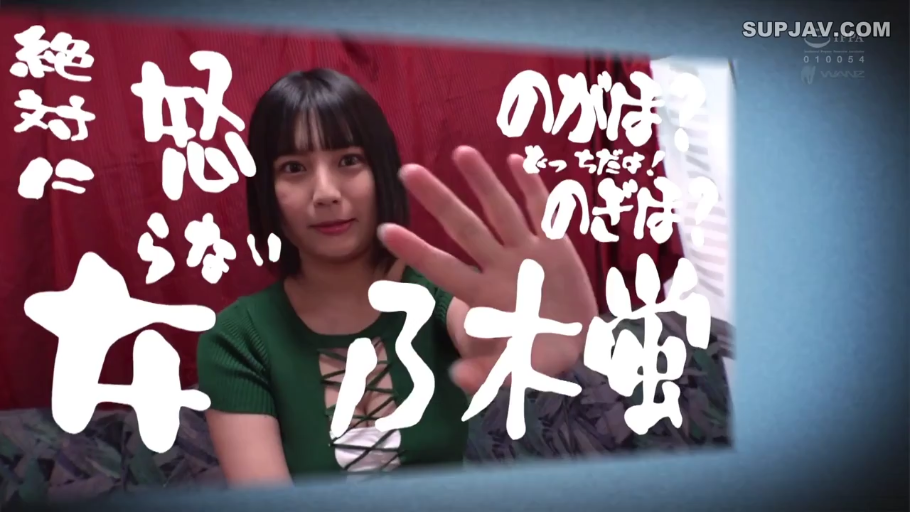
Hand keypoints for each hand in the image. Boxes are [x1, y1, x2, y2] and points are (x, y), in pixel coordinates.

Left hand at [378, 146, 597, 390]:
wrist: (579, 348)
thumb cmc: (540, 361)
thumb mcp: (517, 373)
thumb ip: (488, 374)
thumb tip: (456, 378)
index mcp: (484, 296)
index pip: (443, 268)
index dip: (415, 250)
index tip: (383, 231)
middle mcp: (499, 267)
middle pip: (464, 228)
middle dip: (438, 200)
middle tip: (405, 171)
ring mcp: (526, 253)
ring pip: (500, 210)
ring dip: (482, 182)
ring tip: (461, 152)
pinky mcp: (554, 246)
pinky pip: (542, 211)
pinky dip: (532, 187)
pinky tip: (515, 161)